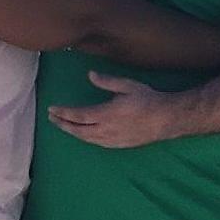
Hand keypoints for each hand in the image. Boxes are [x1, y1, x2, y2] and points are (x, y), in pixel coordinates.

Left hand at [47, 70, 181, 148]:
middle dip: (63, 124)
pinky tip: (83, 134)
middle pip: (78, 130)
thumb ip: (107, 81)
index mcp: (107, 114)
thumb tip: (90, 75)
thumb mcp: (127, 85)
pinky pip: (97, 144)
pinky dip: (85, 138)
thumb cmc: (148, 99)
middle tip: (52, 118)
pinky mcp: (119, 145)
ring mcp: (113, 140)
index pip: (79, 116)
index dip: (63, 113)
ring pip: (86, 139)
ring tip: (63, 125)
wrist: (166, 119)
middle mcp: (107, 130)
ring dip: (73, 132)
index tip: (52, 109)